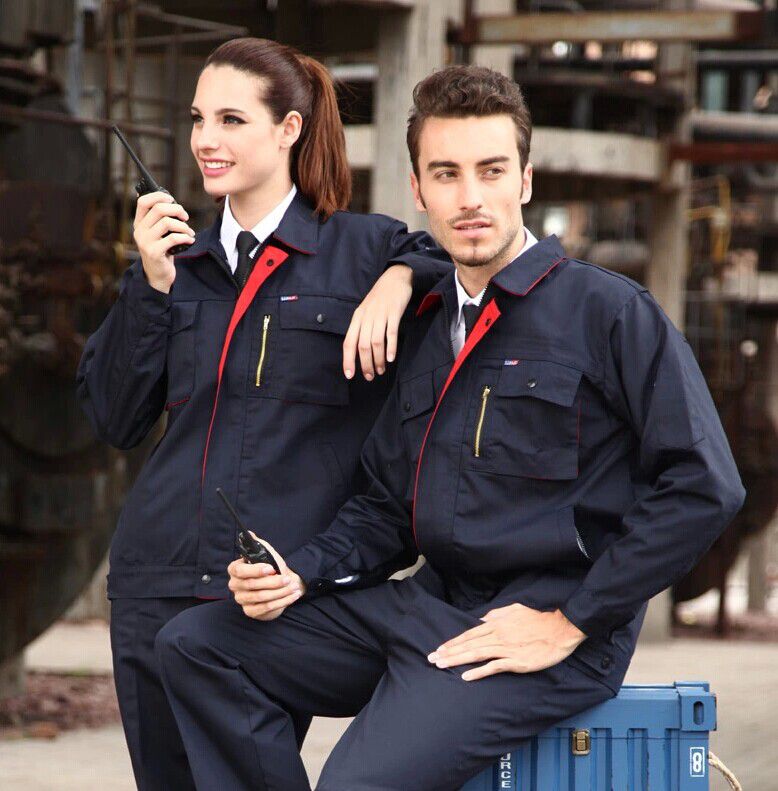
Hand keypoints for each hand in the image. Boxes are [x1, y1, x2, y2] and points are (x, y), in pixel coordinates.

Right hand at [132, 191, 194, 292]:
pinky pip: (174, 238)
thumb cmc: (162, 250)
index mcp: (139, 223)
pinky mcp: (154, 252)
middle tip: (185, 217)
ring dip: (183, 226)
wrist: (158, 274)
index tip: (172, 200)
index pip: (143, 201)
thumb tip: (175, 205)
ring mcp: (145, 242)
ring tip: (189, 232)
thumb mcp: (158, 233)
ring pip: (167, 222)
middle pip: (159, 209)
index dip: (159, 196)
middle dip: (177, 210)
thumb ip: (161, 220)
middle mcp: (139, 231)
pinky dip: (186, 237)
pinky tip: (190, 240)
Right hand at [227, 534, 305, 620]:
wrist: (282, 583)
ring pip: (261, 597)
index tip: (271, 568)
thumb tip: (249, 533)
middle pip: (252, 585)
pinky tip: (293, 595)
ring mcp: (241, 599)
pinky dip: (282, 601)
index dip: (255, 570)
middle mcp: (235, 585)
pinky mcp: (250, 611)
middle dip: (273, 582)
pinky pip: (267, 607)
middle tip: (287, 578)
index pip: (240, 571)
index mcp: (235, 569)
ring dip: (280, 592)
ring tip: (293, 587)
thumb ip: (257, 543)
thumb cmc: (272, 567)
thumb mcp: (266, 553)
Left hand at [342, 264, 412, 379]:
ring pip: (376, 342)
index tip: (350, 375)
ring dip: (378, 359)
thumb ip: (362, 329)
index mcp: (357, 318)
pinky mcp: (394, 312)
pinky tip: (391, 358)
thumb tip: (360, 352)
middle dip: (365, 364)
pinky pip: (390, 333)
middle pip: (363, 346)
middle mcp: (366, 317)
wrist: (395, 278)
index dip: (348, 360)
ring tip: (381, 370)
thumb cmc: (380, 299)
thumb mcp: (366, 312)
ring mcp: (380, 314)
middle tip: (370, 376)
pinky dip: (390, 347)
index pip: (348, 342)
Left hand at [427, 603, 585, 681]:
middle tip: (432, 659)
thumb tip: (480, 620)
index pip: (469, 634)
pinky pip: (494, 667)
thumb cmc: (538, 619)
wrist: (560, 629)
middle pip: (468, 644)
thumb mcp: (514, 610)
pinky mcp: (516, 661)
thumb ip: (495, 614)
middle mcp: (498, 635)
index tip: (440, 648)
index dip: (453, 642)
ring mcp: (506, 649)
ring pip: (476, 654)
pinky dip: (479, 672)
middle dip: (448, 652)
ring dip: (457, 660)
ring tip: (442, 665)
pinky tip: (466, 677)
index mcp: (496, 623)